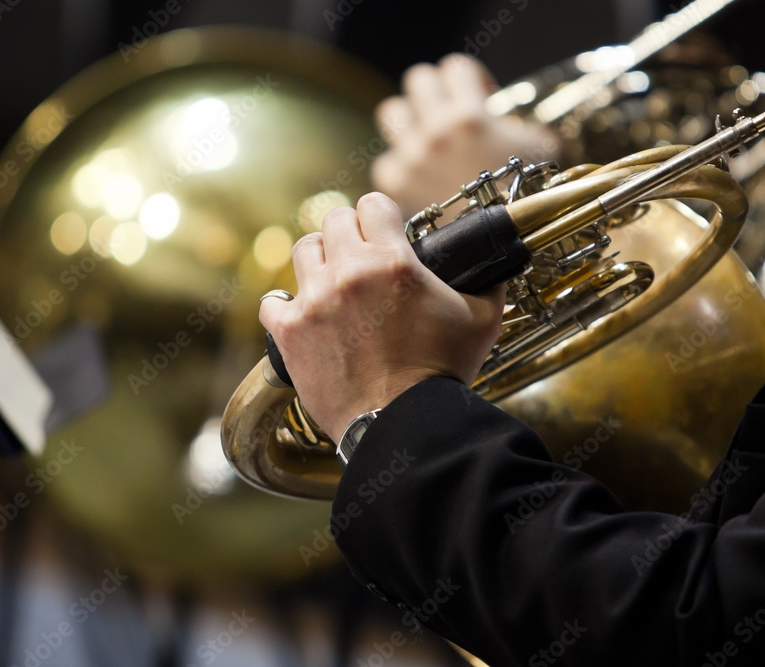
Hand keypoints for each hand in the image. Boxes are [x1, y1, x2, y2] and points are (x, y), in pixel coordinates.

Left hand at [259, 193, 504, 441]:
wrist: (402, 424)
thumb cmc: (442, 375)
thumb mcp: (481, 321)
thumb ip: (486, 284)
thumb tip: (492, 268)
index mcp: (393, 262)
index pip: (373, 203)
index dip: (381, 214)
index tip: (383, 229)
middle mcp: (348, 272)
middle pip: (333, 219)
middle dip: (348, 232)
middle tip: (358, 254)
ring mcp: (313, 300)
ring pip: (302, 250)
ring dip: (318, 259)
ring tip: (330, 279)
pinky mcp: (289, 331)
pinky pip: (272, 300)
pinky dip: (284, 305)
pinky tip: (300, 313)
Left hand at [372, 54, 560, 214]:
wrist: (499, 244)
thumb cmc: (526, 196)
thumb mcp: (540, 145)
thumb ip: (515, 120)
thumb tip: (500, 116)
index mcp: (470, 117)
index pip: (455, 66)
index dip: (469, 79)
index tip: (479, 95)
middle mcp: (434, 134)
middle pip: (418, 80)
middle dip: (435, 91)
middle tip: (448, 110)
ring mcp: (411, 159)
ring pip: (392, 113)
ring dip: (408, 120)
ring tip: (426, 138)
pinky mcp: (396, 185)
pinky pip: (385, 161)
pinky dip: (398, 165)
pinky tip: (417, 175)